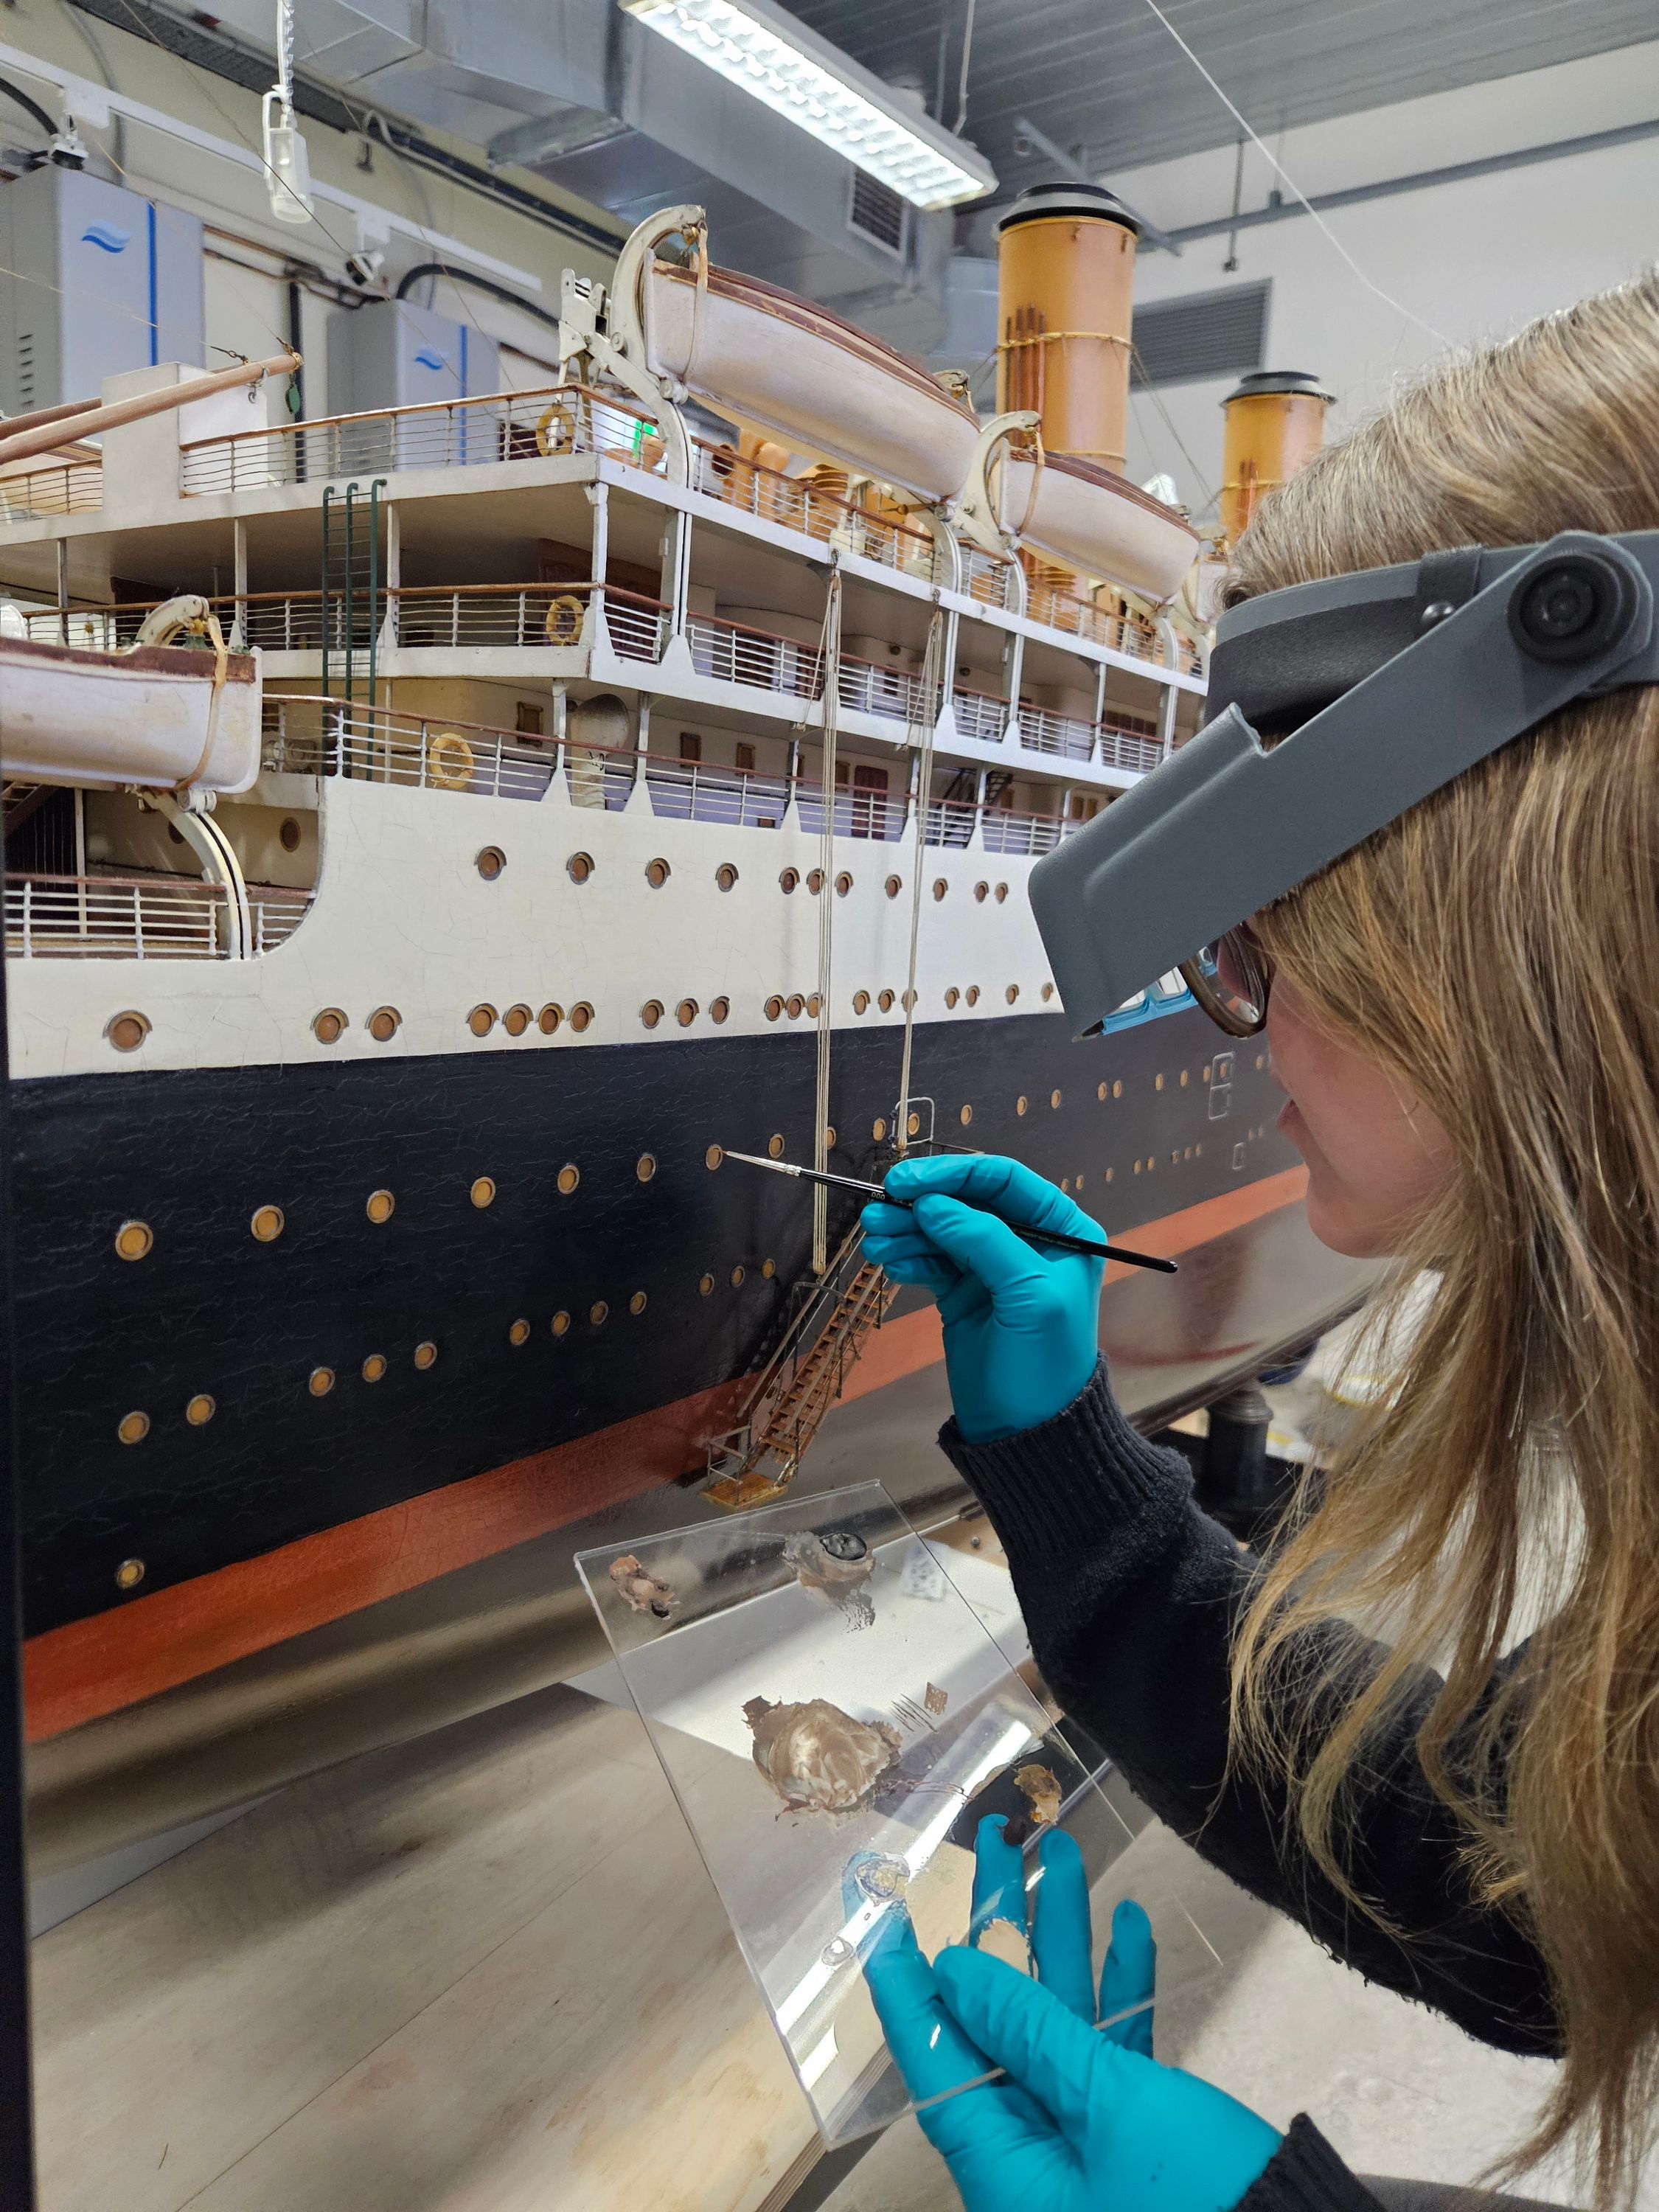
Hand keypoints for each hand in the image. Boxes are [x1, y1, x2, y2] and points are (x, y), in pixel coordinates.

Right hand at [859, 1154, 1103, 1441]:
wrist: (1027, 1433)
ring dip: (905, 1231)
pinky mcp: (963, 1293)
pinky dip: (908, 1258)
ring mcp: (991, 1268)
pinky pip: (930, 1261)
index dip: (953, 1174)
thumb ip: (985, 1241)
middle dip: (919, 1205)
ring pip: (940, 1230)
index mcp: (1061, 1230)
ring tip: (874, 1240)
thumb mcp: (1028, 1296)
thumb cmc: (1044, 1365)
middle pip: (964, 1202)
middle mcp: (1026, 1241)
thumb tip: (933, 1204)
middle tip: (876, 1212)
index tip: (906, 1182)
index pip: (1003, 1180)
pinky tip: (889, 1264)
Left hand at [862, 1817, 1278, 2211]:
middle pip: (998, 2025)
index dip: (912, 1986)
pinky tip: (1131, 1923)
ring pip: (1059, 2023)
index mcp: (1004, 2166)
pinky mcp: (1137, 2135)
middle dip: (1000, 1928)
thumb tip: (957, 1969)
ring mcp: (1087, 2144)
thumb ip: (1030, 2032)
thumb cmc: (1198, 2195)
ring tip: (1065, 1849)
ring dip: (1066, 1938)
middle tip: (999, 1841)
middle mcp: (1034, 2156)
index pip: (935, 2061)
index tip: (894, 1915)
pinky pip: (1111, 2050)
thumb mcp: (1105, 2103)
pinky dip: (1120, 1987)